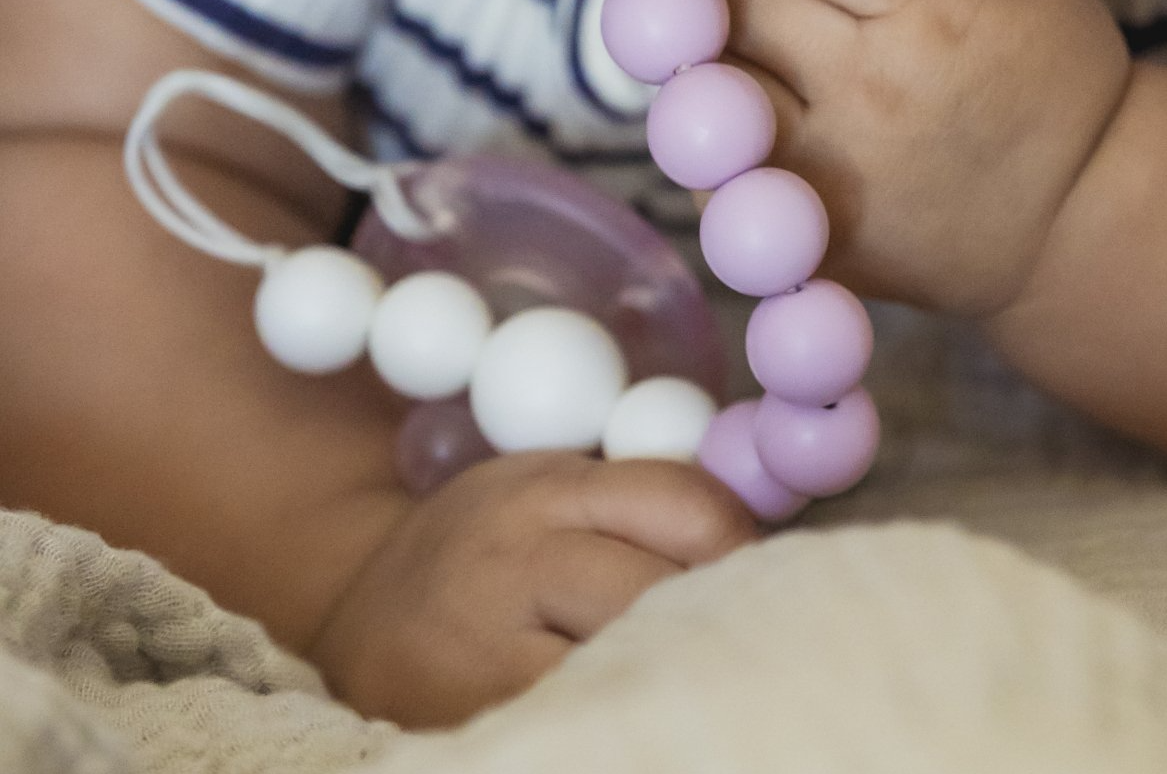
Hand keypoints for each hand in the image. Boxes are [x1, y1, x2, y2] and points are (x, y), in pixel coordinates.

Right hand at [307, 452, 753, 727]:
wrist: (357, 614)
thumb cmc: (489, 550)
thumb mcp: (553, 493)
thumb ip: (641, 502)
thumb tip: (763, 530)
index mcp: (546, 489)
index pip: (678, 501)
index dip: (737, 536)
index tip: (763, 567)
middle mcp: (515, 563)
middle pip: (657, 589)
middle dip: (715, 612)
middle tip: (747, 632)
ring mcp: (490, 654)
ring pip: (622, 663)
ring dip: (671, 667)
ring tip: (694, 674)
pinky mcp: (473, 724)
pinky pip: (576, 715)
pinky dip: (618, 707)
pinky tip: (635, 705)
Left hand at [721, 0, 1131, 315]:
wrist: (1080, 215)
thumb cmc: (1055, 68)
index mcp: (926, 3)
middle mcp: (865, 87)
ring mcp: (828, 171)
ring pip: (706, 77)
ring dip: (721, 46)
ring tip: (763, 37)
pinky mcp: (806, 236)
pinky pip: (709, 169)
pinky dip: (719, 132)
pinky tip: (762, 110)